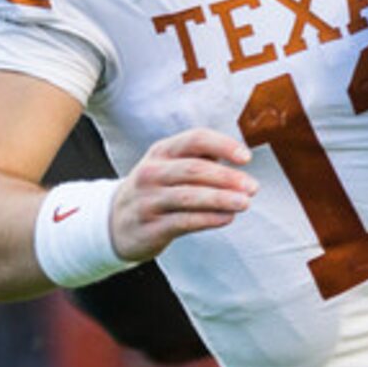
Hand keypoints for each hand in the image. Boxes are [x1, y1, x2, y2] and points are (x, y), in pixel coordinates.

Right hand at [107, 128, 256, 263]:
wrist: (115, 223)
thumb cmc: (156, 191)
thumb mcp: (170, 167)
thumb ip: (201, 160)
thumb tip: (240, 160)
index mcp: (161, 152)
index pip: (195, 139)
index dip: (223, 146)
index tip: (246, 158)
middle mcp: (152, 172)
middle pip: (194, 169)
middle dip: (227, 178)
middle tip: (253, 187)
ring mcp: (148, 200)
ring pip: (188, 196)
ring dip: (221, 199)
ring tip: (245, 203)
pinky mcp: (150, 227)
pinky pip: (183, 222)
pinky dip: (208, 219)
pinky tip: (227, 218)